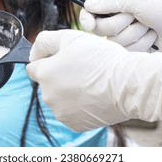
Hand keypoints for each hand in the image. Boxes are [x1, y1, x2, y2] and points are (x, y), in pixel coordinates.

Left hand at [27, 29, 161, 131]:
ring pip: (60, 98)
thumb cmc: (101, 59)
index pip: (33, 67)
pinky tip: (94, 95)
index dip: (46, 59)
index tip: (62, 58)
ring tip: (91, 82)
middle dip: (59, 75)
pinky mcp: (75, 124)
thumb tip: (34, 52)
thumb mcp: (70, 37)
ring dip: (69, 91)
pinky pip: (72, 112)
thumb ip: (45, 41)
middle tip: (82, 67)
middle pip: (47, 83)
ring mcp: (61, 113)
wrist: (128, 84)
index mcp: (44, 74)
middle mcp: (48, 96)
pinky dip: (79, 105)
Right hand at [80, 0, 161, 52]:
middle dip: (120, 24)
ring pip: (115, 44)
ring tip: (150, 27)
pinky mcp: (136, 51)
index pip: (91, 14)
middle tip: (136, 17)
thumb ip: (107, 3)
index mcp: (116, 6)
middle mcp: (119, 21)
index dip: (87, 20)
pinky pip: (127, 54)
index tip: (89, 25)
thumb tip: (86, 5)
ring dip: (134, 34)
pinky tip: (154, 38)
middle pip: (101, 30)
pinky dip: (142, 45)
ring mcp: (128, 37)